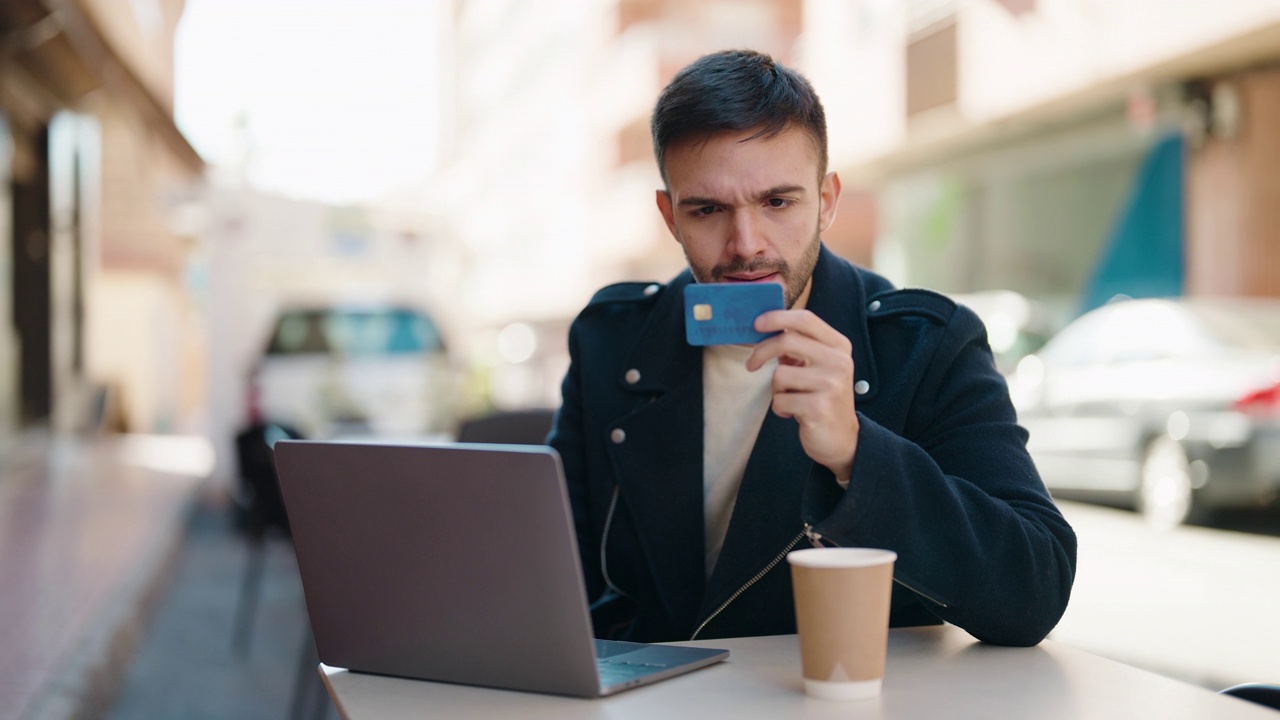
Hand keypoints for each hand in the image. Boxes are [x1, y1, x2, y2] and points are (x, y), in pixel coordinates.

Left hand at [746, 309, 858, 481]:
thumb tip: (765, 328)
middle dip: (761, 352)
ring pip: (780, 374)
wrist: (842, 438)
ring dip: (776, 390)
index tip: (756, 323)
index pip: (806, 319)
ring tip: (791, 399)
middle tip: (751, 364)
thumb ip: (798, 348)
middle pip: (787, 341)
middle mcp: (838, 362)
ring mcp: (830, 385)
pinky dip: (780, 408)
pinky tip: (795, 413)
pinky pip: (780, 400)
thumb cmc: (823, 398)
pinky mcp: (818, 408)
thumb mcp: (817, 367)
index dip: (777, 317)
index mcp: (838, 346)